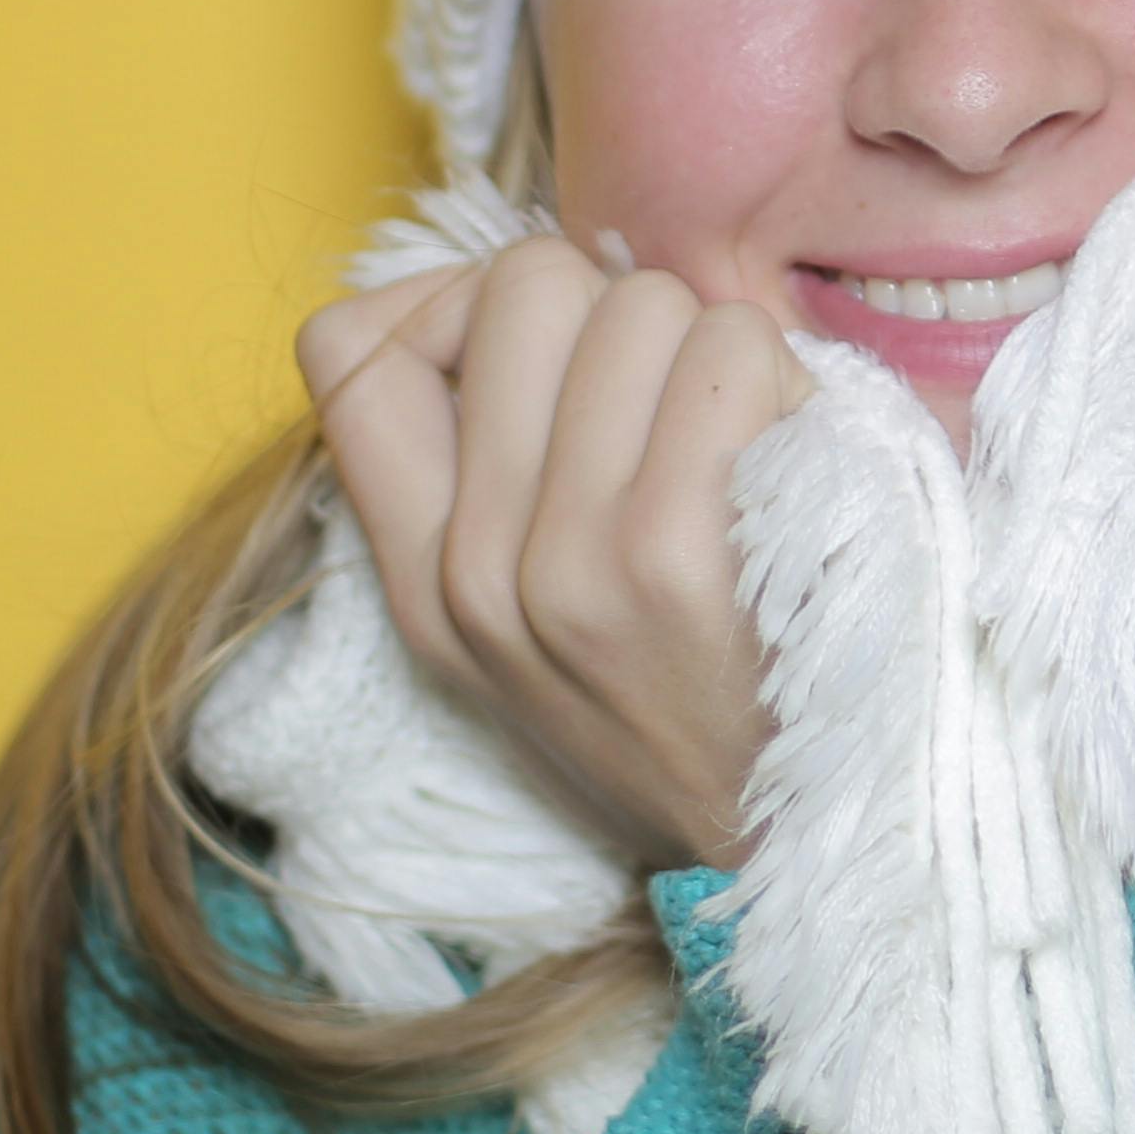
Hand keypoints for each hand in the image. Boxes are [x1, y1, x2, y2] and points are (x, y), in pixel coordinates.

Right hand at [297, 238, 809, 871]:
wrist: (789, 849)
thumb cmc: (689, 700)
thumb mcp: (530, 625)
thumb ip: (491, 472)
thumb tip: (508, 296)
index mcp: (423, 578)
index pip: (343, 350)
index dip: (446, 302)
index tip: (537, 362)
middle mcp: (474, 568)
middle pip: (518, 284)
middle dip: (615, 310)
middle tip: (670, 408)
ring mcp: (567, 561)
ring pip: (636, 302)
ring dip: (713, 347)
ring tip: (741, 447)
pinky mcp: (673, 554)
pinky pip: (728, 349)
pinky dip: (782, 378)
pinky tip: (791, 461)